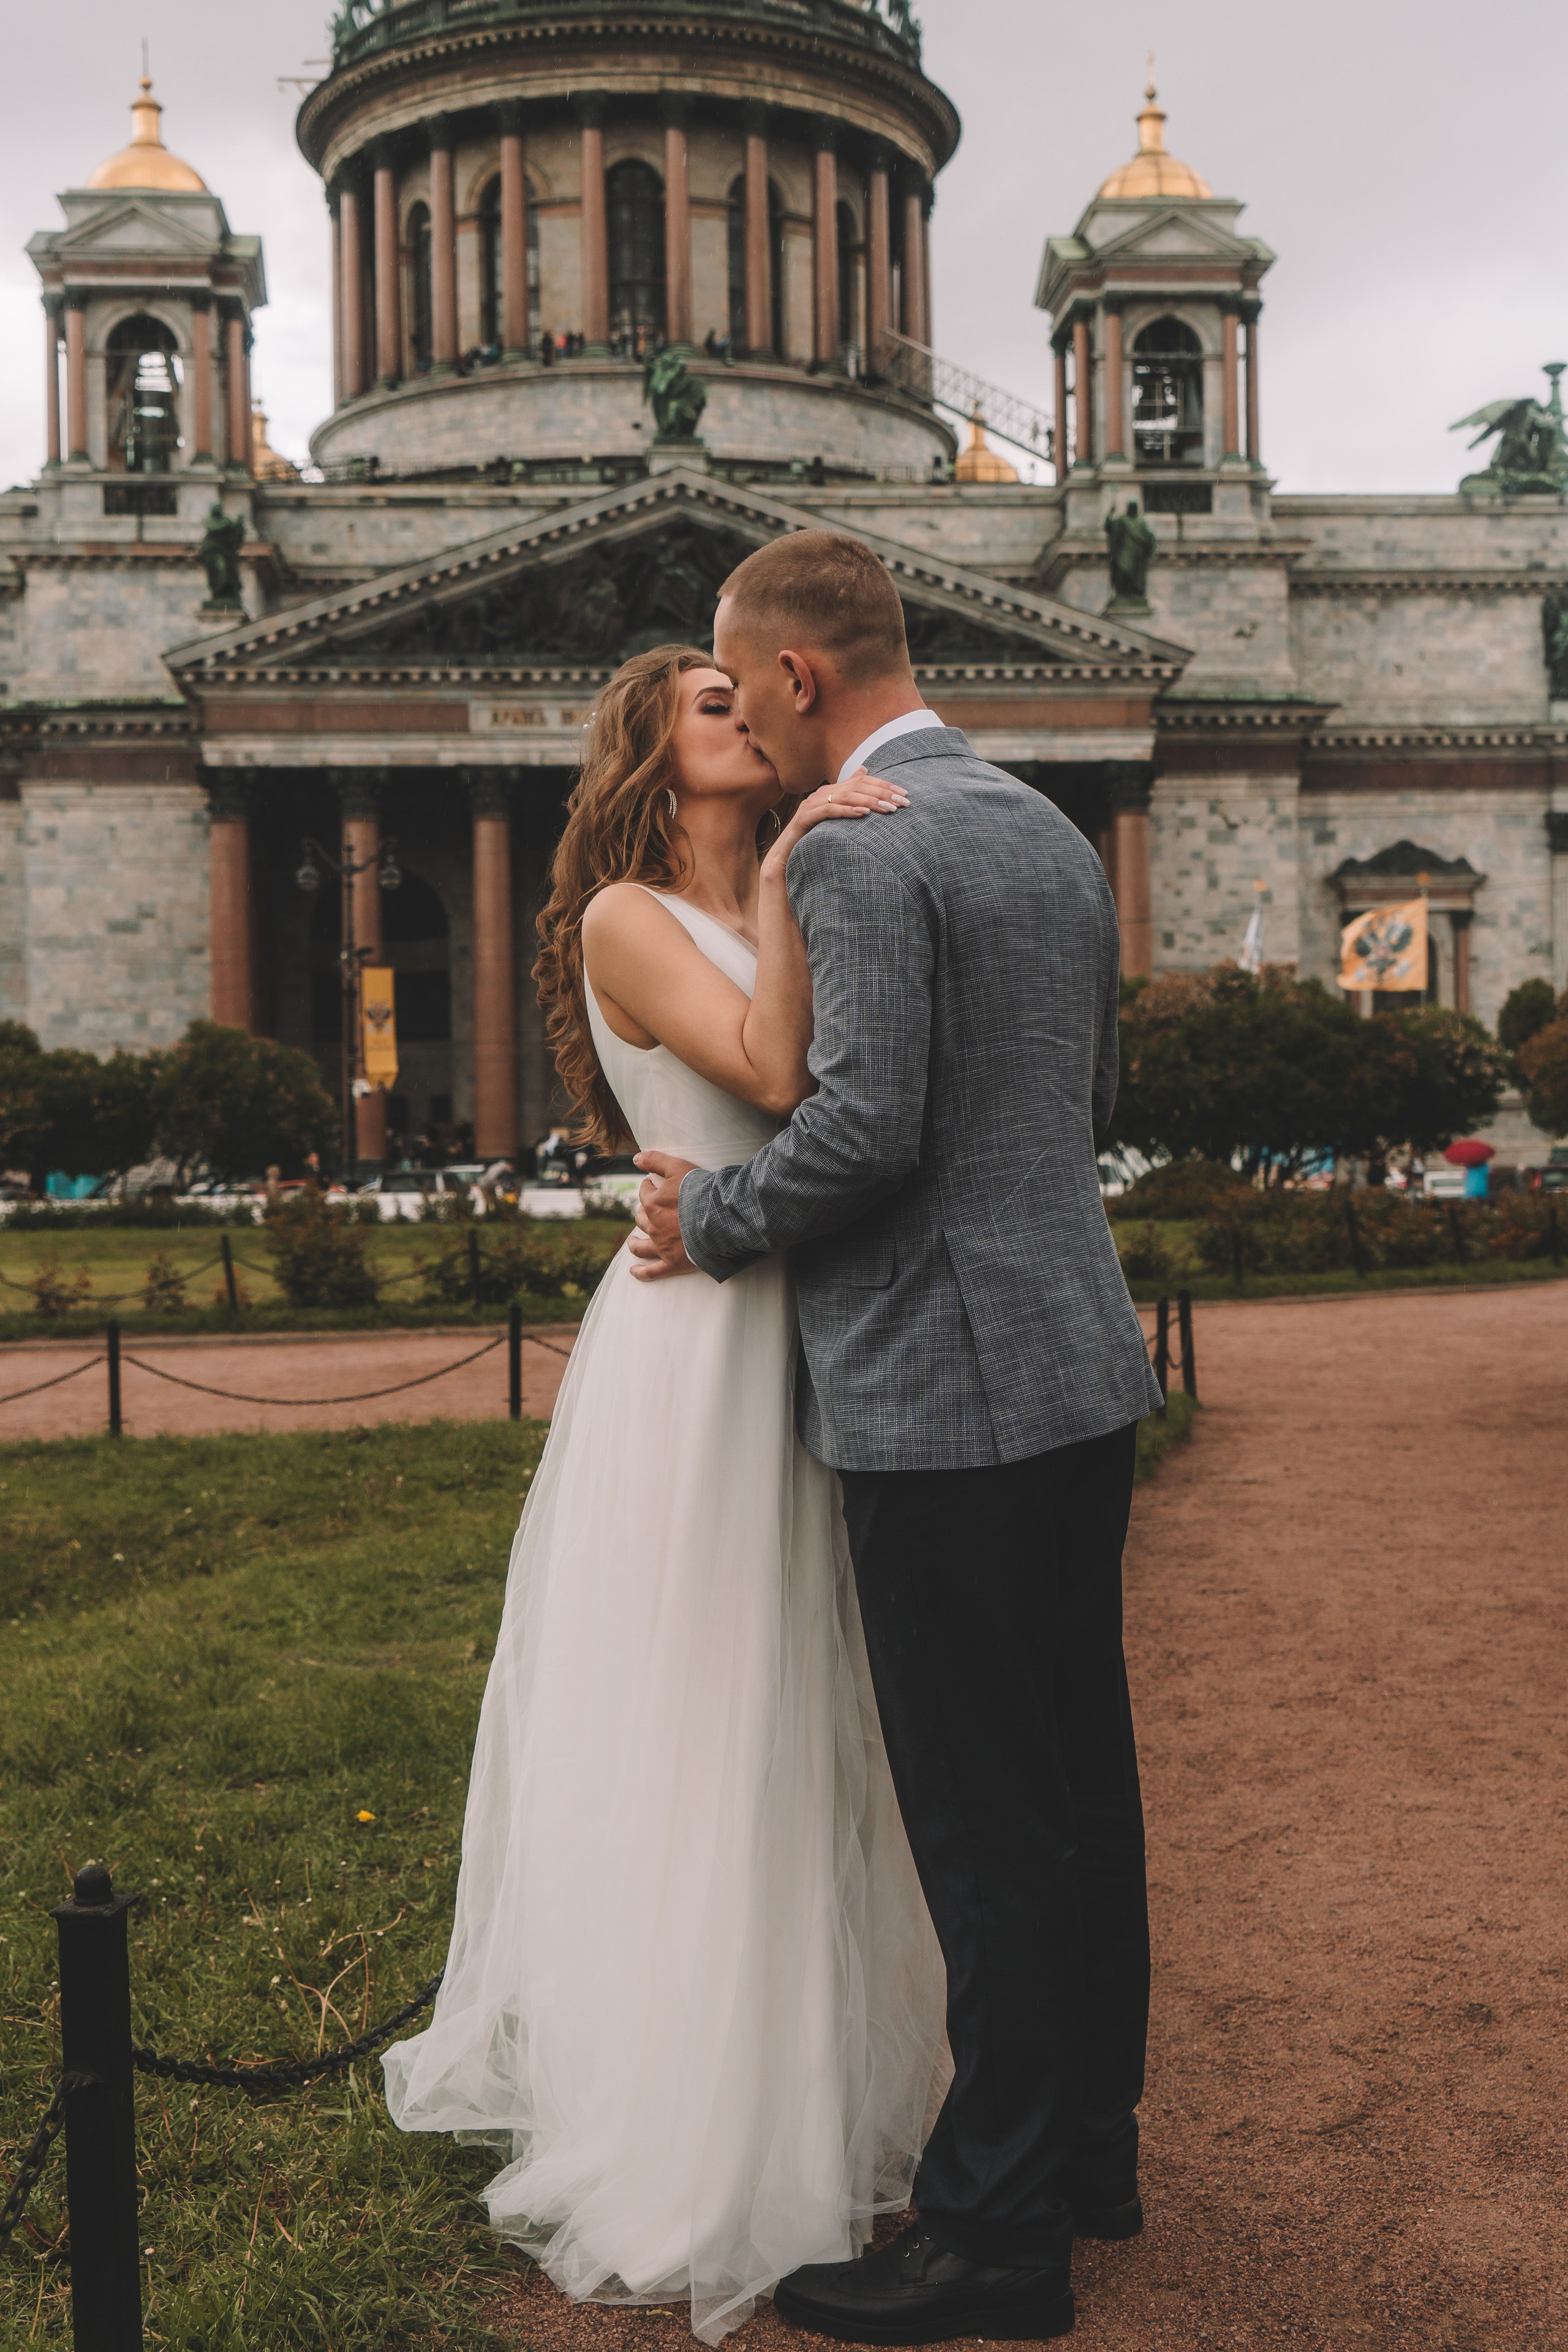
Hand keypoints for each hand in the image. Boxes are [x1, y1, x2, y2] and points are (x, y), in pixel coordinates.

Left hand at [629, 1150, 699, 1279]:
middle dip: (642, 1213)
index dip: (648, 1188)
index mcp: (653, 1203)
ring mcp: (662, 1246)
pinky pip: (652, 1271)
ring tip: (633, 1242)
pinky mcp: (672, 1263)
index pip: (645, 1193)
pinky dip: (641, 1272)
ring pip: (641, 1246)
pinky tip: (633, 1272)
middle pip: (641, 1219)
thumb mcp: (678, 1167)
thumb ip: (655, 1160)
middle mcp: (654, 1226)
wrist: (719, 1219)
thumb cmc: (701, 1192)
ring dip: (635, 1243)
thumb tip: (635, 1157)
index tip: (652, 1185)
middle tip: (648, 1211)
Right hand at [761, 770, 907, 880]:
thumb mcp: (837, 820)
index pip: (862, 781)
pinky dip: (847, 811)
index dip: (884, 785)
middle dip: (882, 793)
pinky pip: (828, 811)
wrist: (787, 858)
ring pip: (845, 796)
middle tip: (902, 803)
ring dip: (869, 801)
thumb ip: (850, 800)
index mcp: (831, 791)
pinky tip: (863, 814)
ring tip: (888, 808)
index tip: (904, 794)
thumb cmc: (815, 840)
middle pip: (856, 786)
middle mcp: (821, 793)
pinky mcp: (805, 818)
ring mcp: (812, 804)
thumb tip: (865, 773)